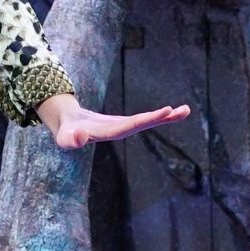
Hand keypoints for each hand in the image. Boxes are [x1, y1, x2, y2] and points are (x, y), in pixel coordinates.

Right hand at [37, 94, 190, 150]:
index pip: (129, 126)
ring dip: (167, 117)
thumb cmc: (66, 133)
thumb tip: (79, 138)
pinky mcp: (126, 124)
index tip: (164, 111)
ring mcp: (125, 128)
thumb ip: (69, 140)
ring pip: (148, 121)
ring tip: (185, 110)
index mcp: (108, 134)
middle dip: (161, 118)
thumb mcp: (63, 136)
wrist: (69, 128)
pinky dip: (161, 115)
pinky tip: (174, 111)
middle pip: (143, 124)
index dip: (146, 119)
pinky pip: (146, 118)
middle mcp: (120, 132)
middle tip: (180, 111)